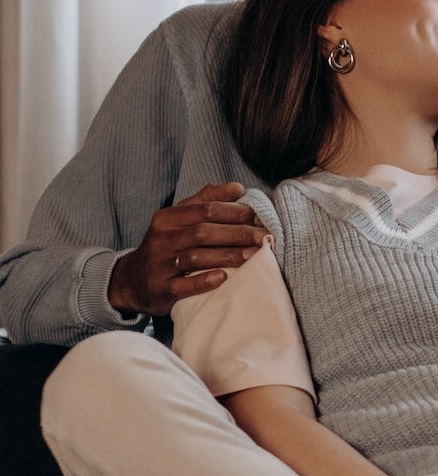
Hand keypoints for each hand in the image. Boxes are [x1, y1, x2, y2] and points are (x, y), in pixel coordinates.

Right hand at [107, 182, 266, 316]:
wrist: (133, 279)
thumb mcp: (180, 219)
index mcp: (168, 217)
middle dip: (239, 234)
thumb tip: (238, 187)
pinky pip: (182, 285)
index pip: (207, 209)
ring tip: (254, 257)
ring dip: (228, 256)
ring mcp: (159, 264)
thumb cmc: (167, 245)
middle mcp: (162, 238)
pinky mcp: (159, 288)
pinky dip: (203, 281)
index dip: (236, 212)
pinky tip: (223, 278)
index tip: (261, 218)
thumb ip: (207, 201)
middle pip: (204, 232)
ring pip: (196, 257)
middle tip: (266, 238)